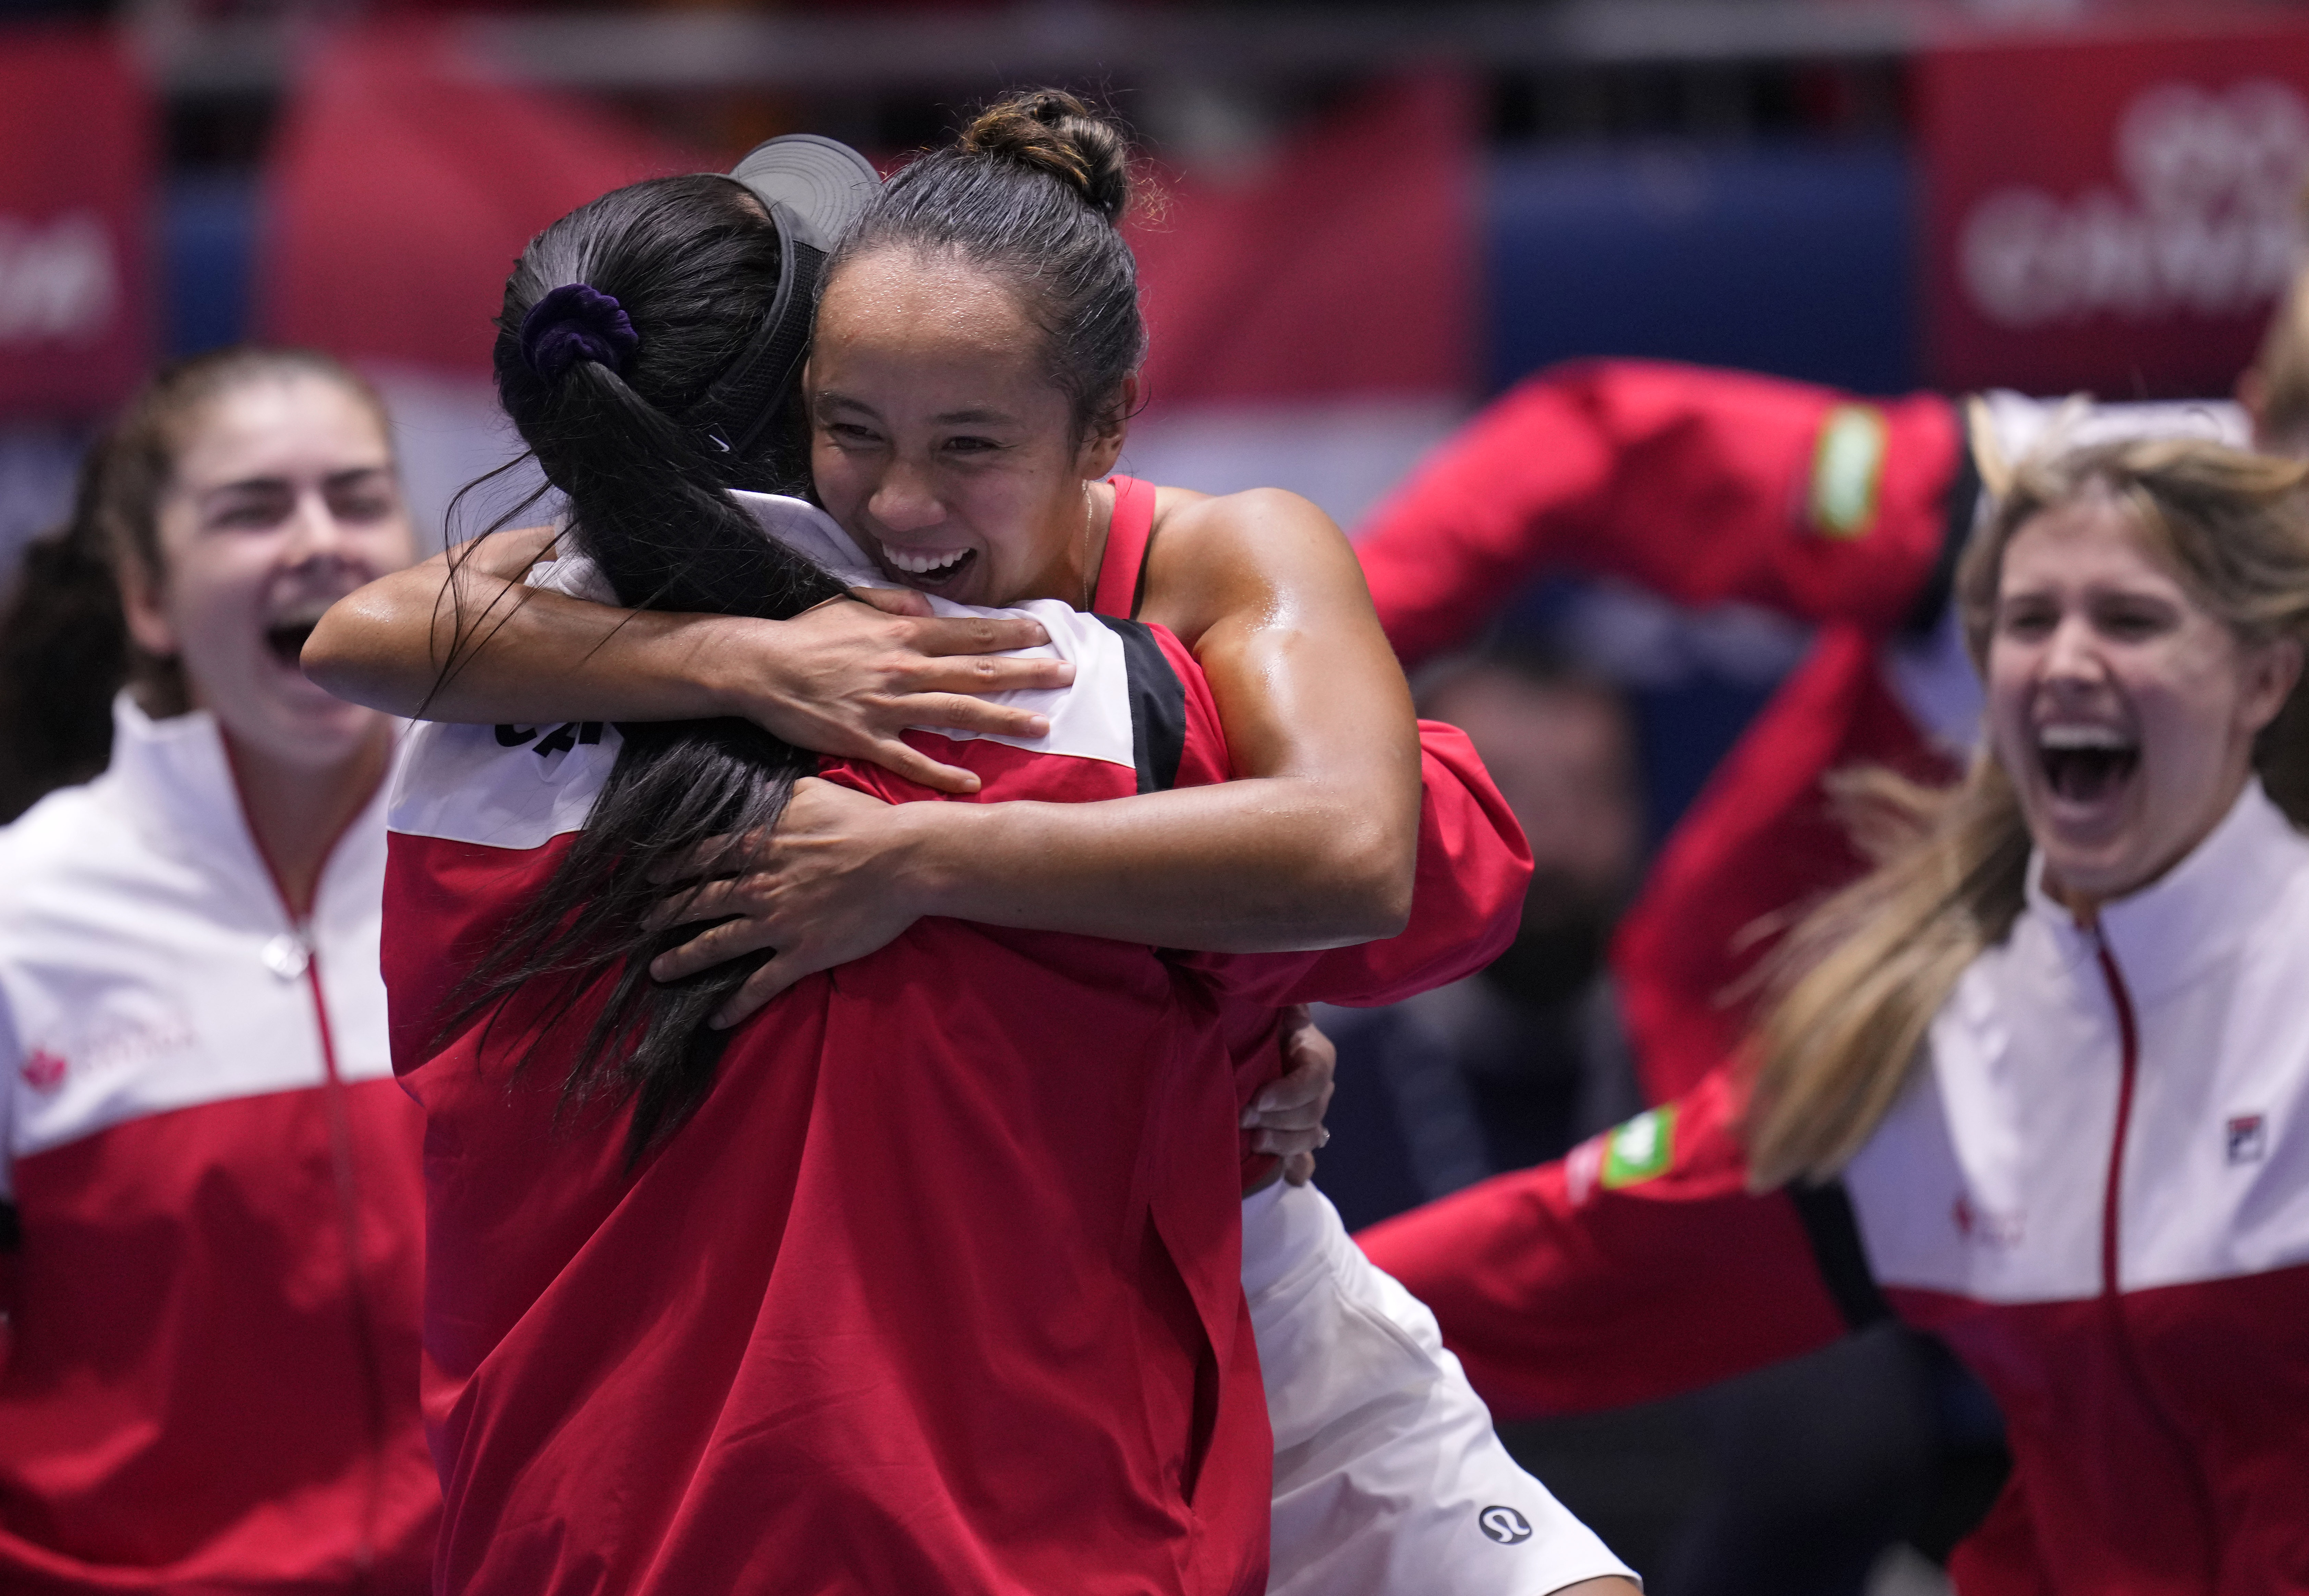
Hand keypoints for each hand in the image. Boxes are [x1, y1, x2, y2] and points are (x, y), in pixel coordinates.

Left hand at [647, 777, 926, 1024]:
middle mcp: (757, 886)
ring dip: (683, 959)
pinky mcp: (802, 954)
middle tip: (642, 926)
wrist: (904, 860)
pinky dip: (735, 1005)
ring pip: (716, 945)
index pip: (700, 858)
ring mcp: (776, 923)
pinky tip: (715, 1021)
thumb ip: (781, 795)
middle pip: (698, 903)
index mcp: (758, 846)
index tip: (650, 877)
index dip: (671, 868)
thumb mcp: (815, 793)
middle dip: (665, 915)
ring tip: (659, 971)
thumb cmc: (865, 822)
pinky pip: (759, 985)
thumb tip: (767, 788)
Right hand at [717, 593, 1073, 794]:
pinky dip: (944, 772)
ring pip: (957, 713)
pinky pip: (912, 760)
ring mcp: (886, 705)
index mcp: (902, 632)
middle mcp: (904, 668)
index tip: (1044, 633)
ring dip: (1003, 721)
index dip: (1011, 633)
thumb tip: (929, 603)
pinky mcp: (864, 739)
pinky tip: (974, 783)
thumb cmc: (805, 635)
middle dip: (1027, 674)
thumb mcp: (851, 602)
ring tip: (1042, 727)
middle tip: (1067, 675)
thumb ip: (894, 600)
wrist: (759, 666)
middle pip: (977, 672)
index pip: (969, 633)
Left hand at [1241, 1005, 1335, 1184]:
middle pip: (1313, 1113)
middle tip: (1244, 1119)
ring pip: (1310, 1137)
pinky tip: (1290, 1175)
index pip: (1316, 1077)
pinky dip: (1297, 1170)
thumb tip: (1294, 1002)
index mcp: (1315, 1054)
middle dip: (1279, 1121)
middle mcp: (1318, 1087)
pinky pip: (1305, 1161)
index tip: (1258, 1100)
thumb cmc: (1252, 1025)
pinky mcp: (1295, 1138)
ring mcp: (1310, 1115)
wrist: (1242, 1049)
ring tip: (1254, 1142)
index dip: (1290, 1093)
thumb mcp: (1269, 1013)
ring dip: (1283, 1144)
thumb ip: (1287, 1008)